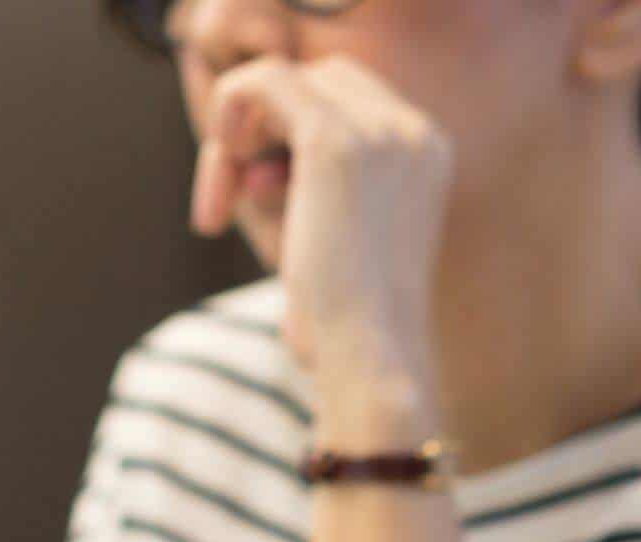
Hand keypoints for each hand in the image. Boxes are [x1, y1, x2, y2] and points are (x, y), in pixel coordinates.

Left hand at [190, 55, 452, 449]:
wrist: (369, 361)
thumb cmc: (343, 328)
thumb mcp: (325, 245)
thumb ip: (297, 193)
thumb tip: (247, 165)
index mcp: (424, 153)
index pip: (342, 98)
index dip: (281, 136)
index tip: (249, 202)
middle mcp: (413, 130)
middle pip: (313, 81)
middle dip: (257, 130)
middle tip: (226, 204)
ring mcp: (381, 130)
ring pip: (282, 80)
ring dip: (234, 137)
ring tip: (219, 205)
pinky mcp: (335, 141)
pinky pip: (262, 82)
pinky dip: (226, 117)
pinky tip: (216, 191)